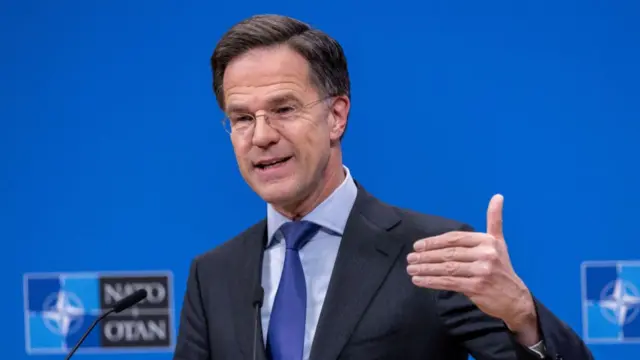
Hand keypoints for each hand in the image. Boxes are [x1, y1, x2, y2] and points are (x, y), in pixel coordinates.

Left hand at [406, 194, 539, 344]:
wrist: (514, 298)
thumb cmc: (501, 267)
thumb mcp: (499, 242)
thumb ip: (494, 220)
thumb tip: (498, 195)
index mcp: (487, 241)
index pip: (455, 238)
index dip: (434, 241)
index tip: (417, 245)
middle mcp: (486, 254)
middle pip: (449, 253)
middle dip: (426, 256)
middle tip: (410, 258)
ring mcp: (482, 271)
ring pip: (447, 268)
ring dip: (426, 269)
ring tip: (411, 269)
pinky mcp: (477, 287)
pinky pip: (449, 282)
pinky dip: (432, 282)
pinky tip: (419, 281)